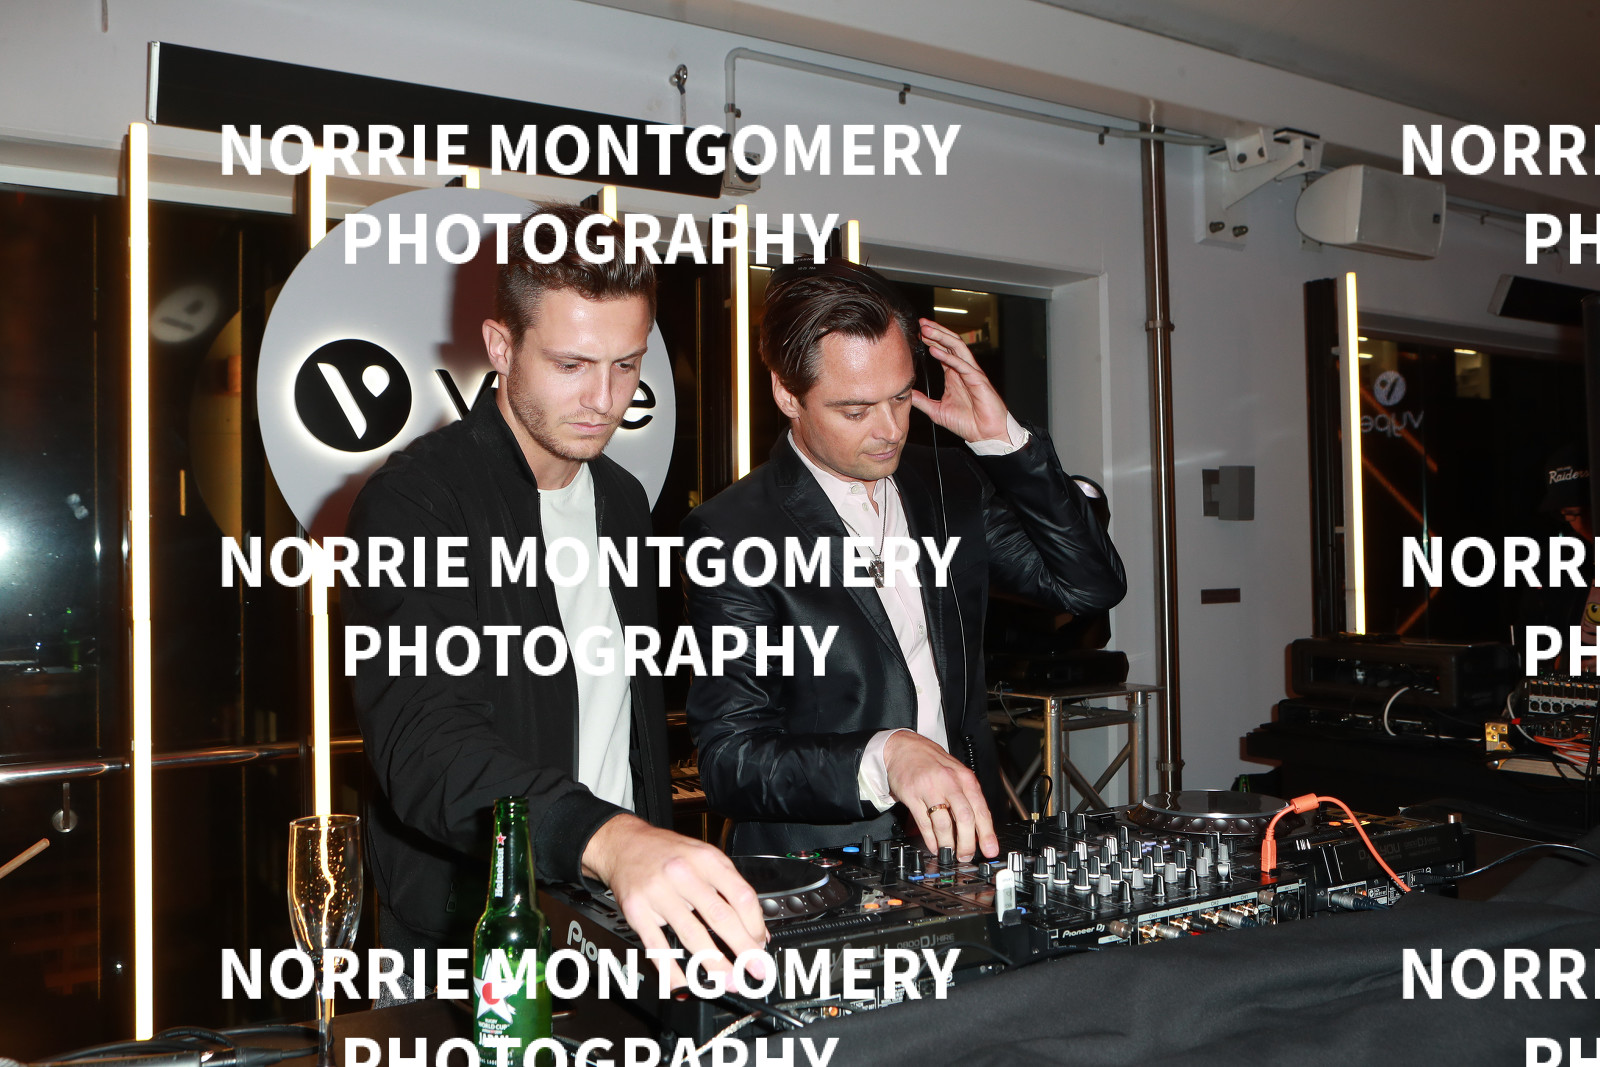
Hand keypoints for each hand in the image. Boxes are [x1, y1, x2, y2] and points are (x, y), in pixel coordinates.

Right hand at [581, 814, 766, 987]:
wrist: (624, 843)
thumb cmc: (667, 852)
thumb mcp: (704, 858)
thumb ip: (730, 888)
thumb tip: (755, 928)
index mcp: (706, 859)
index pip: (741, 895)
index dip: (755, 924)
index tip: (760, 944)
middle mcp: (684, 874)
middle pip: (720, 916)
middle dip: (742, 949)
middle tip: (755, 969)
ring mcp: (659, 893)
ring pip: (692, 934)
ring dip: (714, 964)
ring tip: (728, 981)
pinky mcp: (638, 911)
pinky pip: (658, 946)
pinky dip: (671, 970)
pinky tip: (683, 985)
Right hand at [882, 731, 998, 861]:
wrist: (904, 746)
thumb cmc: (932, 762)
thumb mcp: (956, 774)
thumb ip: (967, 798)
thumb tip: (979, 829)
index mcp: (965, 779)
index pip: (981, 810)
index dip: (987, 834)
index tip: (990, 850)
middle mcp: (950, 782)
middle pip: (965, 818)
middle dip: (967, 843)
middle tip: (966, 855)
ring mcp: (930, 789)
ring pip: (944, 823)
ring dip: (948, 844)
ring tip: (949, 853)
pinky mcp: (912, 795)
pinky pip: (924, 823)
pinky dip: (930, 839)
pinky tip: (934, 846)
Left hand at [910, 318, 1010, 444]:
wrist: (985, 435)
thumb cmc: (967, 422)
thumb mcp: (936, 411)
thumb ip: (922, 401)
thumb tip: (906, 395)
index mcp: (954, 374)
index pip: (942, 351)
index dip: (930, 340)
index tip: (916, 333)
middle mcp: (963, 370)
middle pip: (949, 344)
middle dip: (935, 332)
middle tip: (920, 323)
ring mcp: (972, 373)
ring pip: (957, 348)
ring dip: (941, 337)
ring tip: (926, 329)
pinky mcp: (978, 381)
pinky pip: (963, 365)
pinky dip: (949, 357)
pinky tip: (935, 350)